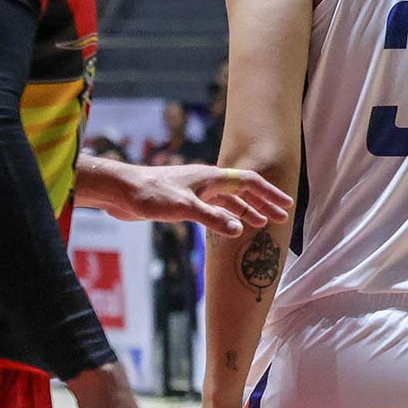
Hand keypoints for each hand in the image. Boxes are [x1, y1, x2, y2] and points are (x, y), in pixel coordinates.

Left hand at [103, 162, 291, 238]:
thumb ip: (213, 219)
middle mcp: (206, 182)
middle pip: (241, 191)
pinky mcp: (183, 203)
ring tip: (260, 224)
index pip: (248, 183)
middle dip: (262, 204)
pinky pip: (214, 209)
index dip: (269, 194)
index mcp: (211, 177)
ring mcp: (195, 192)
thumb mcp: (185, 208)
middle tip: (280, 218)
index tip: (285, 206)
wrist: (121, 192)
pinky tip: (230, 227)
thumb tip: (239, 230)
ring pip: (228, 201)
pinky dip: (226, 217)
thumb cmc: (152, 193)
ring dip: (245, 211)